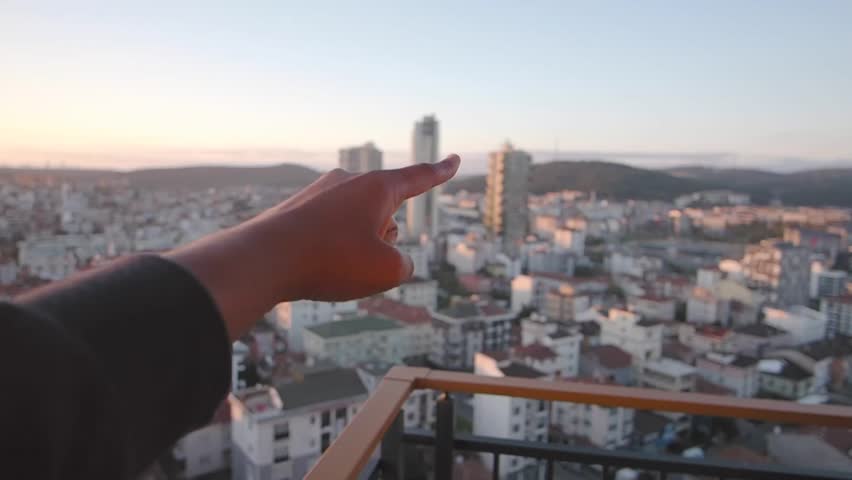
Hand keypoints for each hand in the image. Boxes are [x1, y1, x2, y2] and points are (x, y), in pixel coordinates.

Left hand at [167, 154, 459, 339]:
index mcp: (377, 188)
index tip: (455, 160)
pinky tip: (309, 266)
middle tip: (355, 260)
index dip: (441, 173)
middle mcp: (348, 182)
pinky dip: (328, 254)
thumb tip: (389, 261)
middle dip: (382, 242)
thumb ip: (402, 265)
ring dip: (355, 250)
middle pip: (384, 218)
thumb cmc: (331, 260)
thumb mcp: (386, 271)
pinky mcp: (298, 211)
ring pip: (357, 229)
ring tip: (329, 266)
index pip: (419, 178)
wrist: (263, 260)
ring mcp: (320, 194)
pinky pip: (328, 236)